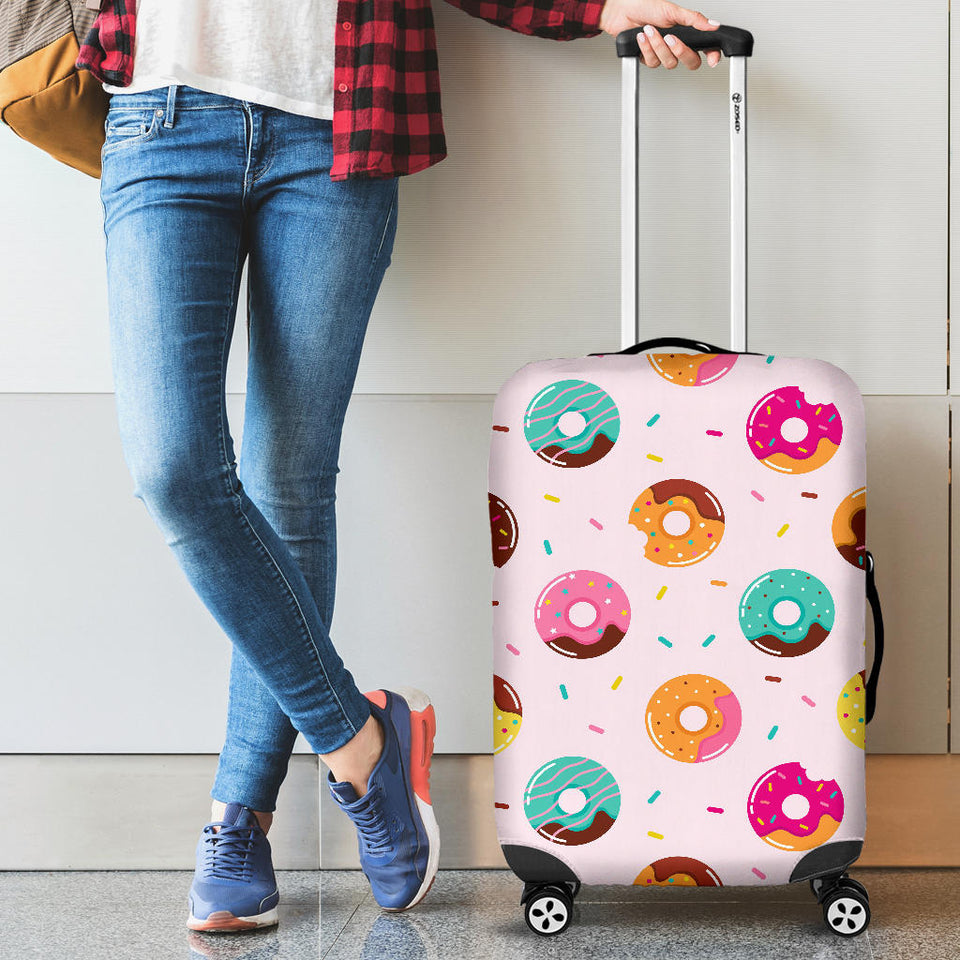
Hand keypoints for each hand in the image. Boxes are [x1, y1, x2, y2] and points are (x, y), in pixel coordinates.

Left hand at [598, 0, 722, 69]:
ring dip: (658, 46)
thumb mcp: (672, 11)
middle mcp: (677, 45)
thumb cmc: (646, 7)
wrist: (622, 12)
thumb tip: (713, 24)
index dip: (712, 55)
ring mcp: (663, 53)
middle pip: (690, 62)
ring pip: (669, 63)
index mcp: (687, 33)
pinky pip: (653, 62)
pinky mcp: (649, 59)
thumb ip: (693, 20)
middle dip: (680, 51)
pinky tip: (641, 37)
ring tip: (649, 30)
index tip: (712, 60)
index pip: (705, 48)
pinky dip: (646, 48)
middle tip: (670, 38)